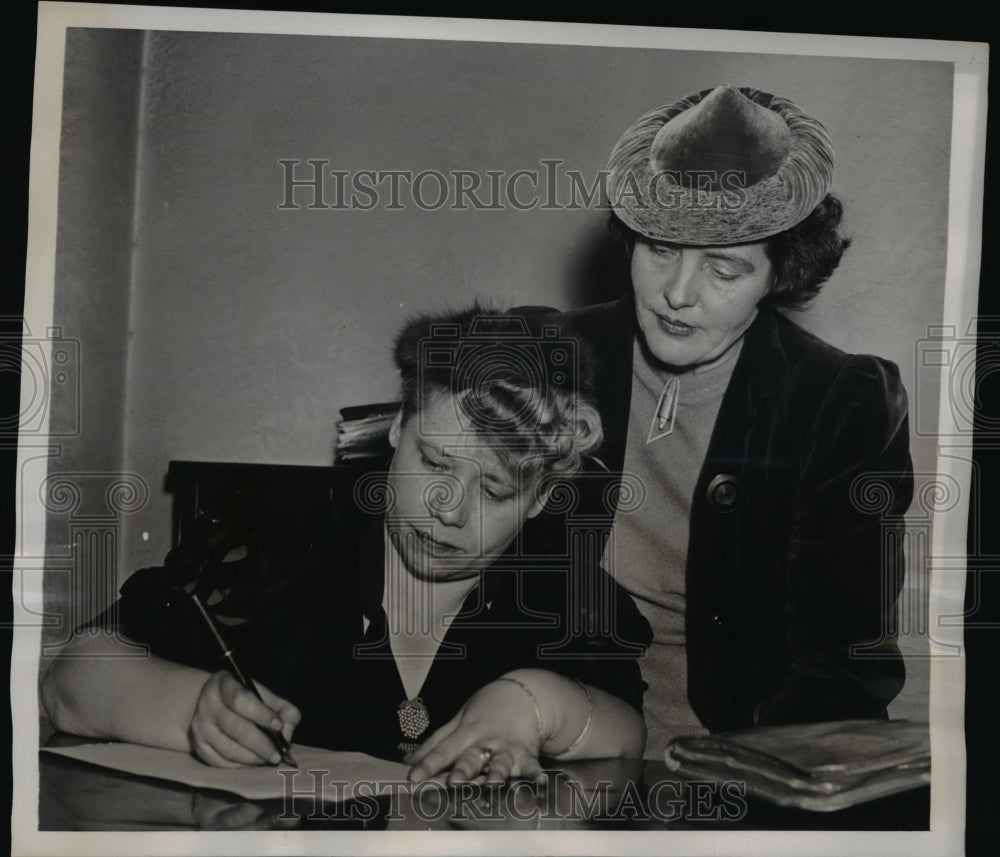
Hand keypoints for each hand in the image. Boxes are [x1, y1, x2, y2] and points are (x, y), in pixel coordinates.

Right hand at [189, 670, 300, 766]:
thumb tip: (287, 730)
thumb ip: (283, 709)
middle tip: (277, 754)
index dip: (262, 714)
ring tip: (268, 759)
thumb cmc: (246, 701)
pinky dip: (240, 765)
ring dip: (252, 757)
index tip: (278, 726)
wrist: (213, 705)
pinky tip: (253, 762)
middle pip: (236, 727)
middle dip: (261, 744)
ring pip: (228, 748)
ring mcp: (200, 726)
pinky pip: (220, 762)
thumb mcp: (265, 696)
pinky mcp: (198, 746)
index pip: (241, 699)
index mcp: (225, 683)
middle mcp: (208, 704)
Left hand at [405, 679, 544, 784]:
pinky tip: (539, 780)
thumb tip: (407, 762)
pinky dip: (534, 772)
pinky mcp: (525, 752)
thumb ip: (435, 744)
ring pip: (499, 763)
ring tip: (493, 784)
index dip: (427, 764)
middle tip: (453, 783)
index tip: (412, 778)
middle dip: (462, 770)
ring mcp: (506, 747)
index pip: (442, 750)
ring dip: (496, 774)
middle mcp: (484, 742)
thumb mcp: (458, 721)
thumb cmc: (484, 710)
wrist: (521, 694)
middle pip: (471, 758)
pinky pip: (530, 763)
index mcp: (465, 734)